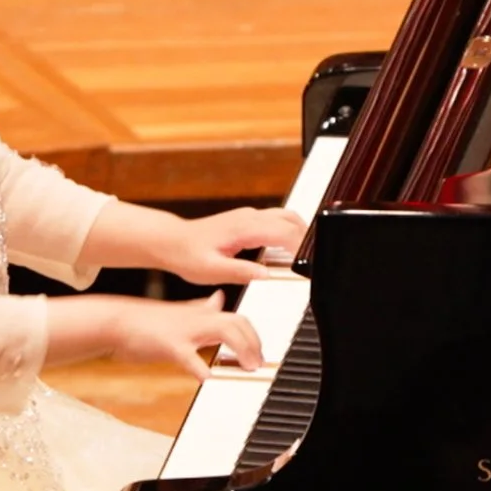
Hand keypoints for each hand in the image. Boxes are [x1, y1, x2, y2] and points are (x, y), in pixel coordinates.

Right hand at [108, 292, 261, 379]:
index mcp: (200, 314)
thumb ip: (202, 308)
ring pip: (225, 330)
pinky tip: (209, 380)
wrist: (116, 320)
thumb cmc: (144, 321)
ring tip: (247, 369)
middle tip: (257, 364)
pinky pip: (190, 357)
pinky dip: (202, 370)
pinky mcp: (169, 345)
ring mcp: (184, 331)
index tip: (258, 352)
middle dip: (254, 343)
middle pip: (238, 322)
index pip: (237, 318)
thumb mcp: (179, 312)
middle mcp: (197, 319)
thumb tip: (218, 299)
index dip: (253, 335)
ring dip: (242, 349)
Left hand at [158, 207, 307, 286]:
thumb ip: (240, 271)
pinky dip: (291, 232)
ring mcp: (249, 216)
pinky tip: (293, 250)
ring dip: (302, 233)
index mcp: (244, 229)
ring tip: (311, 256)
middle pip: (291, 222)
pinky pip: (278, 220)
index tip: (311, 265)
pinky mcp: (248, 219)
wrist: (172, 241)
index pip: (284, 233)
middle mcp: (249, 218)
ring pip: (287, 217)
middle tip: (317, 264)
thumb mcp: (211, 270)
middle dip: (308, 241)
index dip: (302, 248)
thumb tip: (265, 274)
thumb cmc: (187, 255)